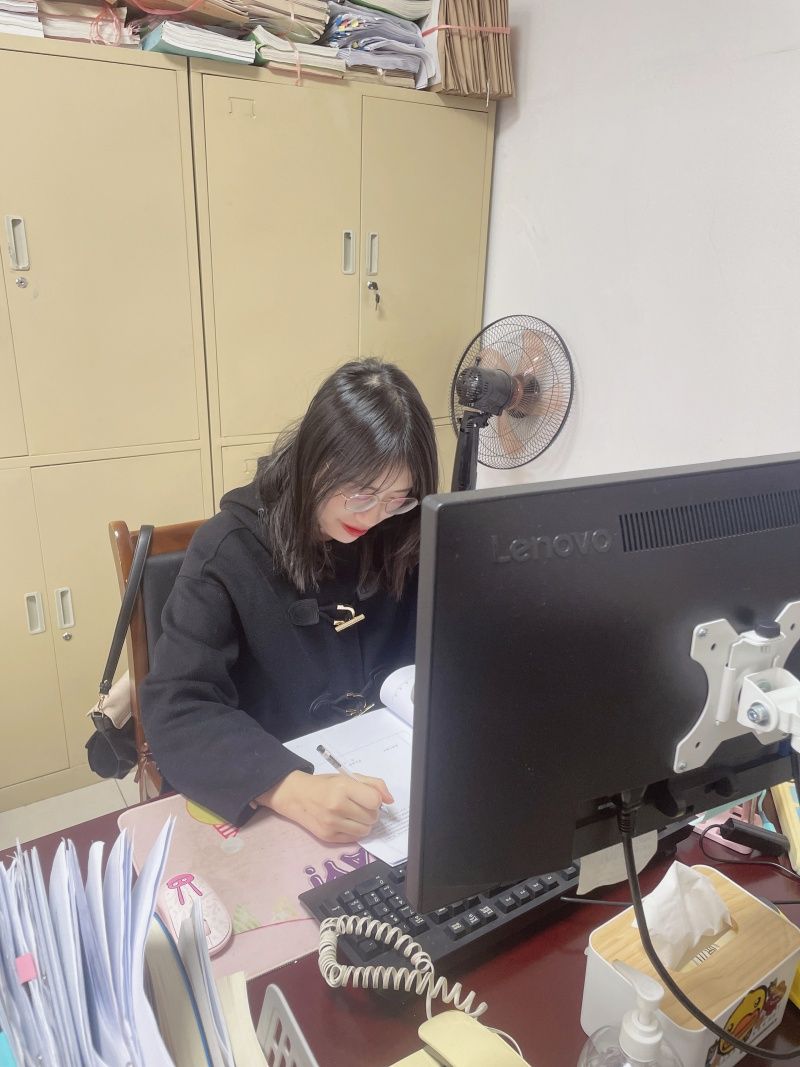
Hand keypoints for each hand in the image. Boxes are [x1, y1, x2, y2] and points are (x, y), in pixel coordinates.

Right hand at [256, 771, 393, 843]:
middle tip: (359, 806)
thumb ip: (373, 784)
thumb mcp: (348, 777)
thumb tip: (390, 800)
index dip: (375, 800)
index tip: (367, 797)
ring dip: (364, 823)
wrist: (296, 796)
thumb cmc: (325, 785)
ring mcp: (331, 823)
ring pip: (365, 830)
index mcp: (343, 787)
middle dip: (370, 812)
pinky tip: (345, 822)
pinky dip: (354, 831)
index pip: (374, 800)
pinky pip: (354, 838)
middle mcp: (337, 806)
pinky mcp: (328, 837)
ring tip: (353, 815)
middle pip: (372, 817)